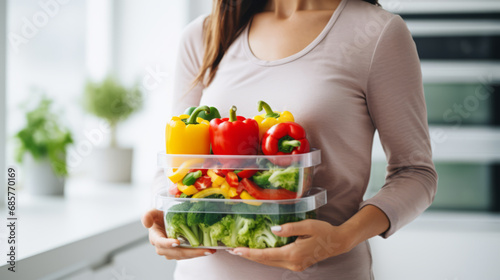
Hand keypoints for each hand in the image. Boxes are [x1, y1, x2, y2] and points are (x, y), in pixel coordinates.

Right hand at [142, 209, 215, 259]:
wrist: (166, 217)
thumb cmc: (159, 214)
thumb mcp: (153, 211)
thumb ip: (148, 215)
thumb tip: (146, 223)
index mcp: (155, 237)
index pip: (160, 243)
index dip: (168, 244)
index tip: (177, 242)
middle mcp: (162, 247)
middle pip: (175, 253)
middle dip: (190, 252)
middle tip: (204, 250)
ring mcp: (171, 251)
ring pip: (183, 255)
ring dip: (196, 254)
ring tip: (210, 251)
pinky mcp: (179, 252)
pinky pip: (188, 254)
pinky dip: (198, 253)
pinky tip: (208, 250)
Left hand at [227, 219, 354, 271]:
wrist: (338, 242)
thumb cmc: (324, 231)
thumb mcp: (308, 225)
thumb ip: (290, 227)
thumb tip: (273, 230)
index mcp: (293, 254)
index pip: (266, 255)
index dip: (249, 253)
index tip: (236, 250)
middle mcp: (292, 263)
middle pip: (265, 261)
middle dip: (248, 255)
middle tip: (232, 250)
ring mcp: (295, 266)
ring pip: (270, 262)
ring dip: (255, 257)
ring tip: (241, 250)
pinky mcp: (297, 265)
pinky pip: (276, 262)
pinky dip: (265, 257)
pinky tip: (258, 252)